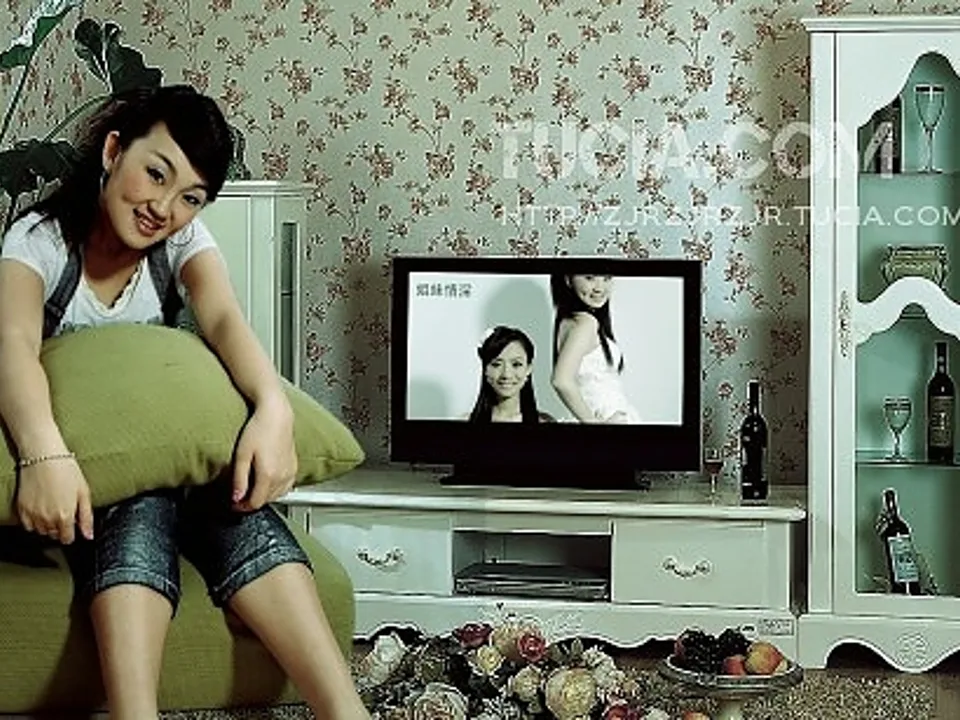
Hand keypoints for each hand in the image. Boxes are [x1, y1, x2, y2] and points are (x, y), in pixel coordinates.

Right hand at [17, 456, 93, 543]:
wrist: (44, 457)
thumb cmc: (67, 471)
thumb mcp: (84, 493)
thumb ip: (87, 517)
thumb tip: (89, 536)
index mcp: (65, 516)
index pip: (67, 539)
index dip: (71, 533)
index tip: (72, 525)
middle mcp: (47, 519)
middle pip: (54, 535)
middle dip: (60, 527)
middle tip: (63, 511)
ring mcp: (33, 515)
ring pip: (41, 531)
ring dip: (47, 525)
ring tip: (52, 508)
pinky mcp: (22, 509)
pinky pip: (28, 525)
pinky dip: (34, 522)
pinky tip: (41, 509)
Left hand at [231, 394, 297, 511]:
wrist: (276, 415)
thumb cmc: (259, 429)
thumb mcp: (241, 455)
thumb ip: (239, 479)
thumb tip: (236, 498)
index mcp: (268, 475)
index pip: (255, 503)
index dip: (242, 507)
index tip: (234, 503)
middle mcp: (282, 476)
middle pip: (265, 500)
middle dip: (251, 501)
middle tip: (240, 496)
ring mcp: (290, 472)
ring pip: (276, 496)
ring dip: (263, 496)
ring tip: (252, 489)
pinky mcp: (294, 467)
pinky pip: (286, 487)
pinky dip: (276, 490)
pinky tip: (268, 483)